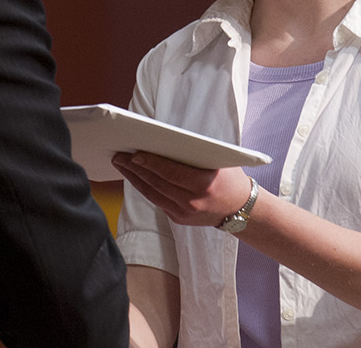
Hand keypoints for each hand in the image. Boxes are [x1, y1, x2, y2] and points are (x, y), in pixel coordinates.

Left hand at [112, 152, 254, 227]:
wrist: (241, 209)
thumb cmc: (230, 179)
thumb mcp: (219, 162)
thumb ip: (194, 155)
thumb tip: (165, 141)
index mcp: (204, 185)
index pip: (171, 173)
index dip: (151, 163)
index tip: (135, 154)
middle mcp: (192, 202)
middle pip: (157, 183)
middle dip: (136, 168)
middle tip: (119, 155)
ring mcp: (184, 213)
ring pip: (153, 193)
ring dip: (134, 178)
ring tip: (122, 164)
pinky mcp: (179, 219)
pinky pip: (157, 200)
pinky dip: (144, 187)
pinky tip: (135, 176)